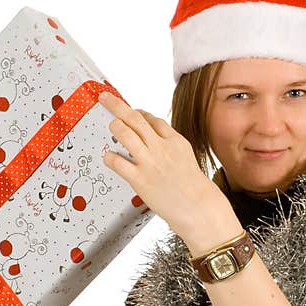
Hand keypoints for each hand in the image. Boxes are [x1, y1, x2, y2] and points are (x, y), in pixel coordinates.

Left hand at [97, 91, 222, 238]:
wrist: (200, 208)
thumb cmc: (194, 189)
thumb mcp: (187, 160)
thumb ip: (170, 150)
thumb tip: (155, 144)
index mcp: (175, 141)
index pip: (153, 119)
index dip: (139, 113)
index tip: (132, 112)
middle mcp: (161, 147)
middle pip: (135, 118)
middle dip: (117, 105)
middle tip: (105, 98)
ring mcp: (149, 162)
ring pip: (125, 133)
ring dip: (114, 126)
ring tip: (110, 125)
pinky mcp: (139, 179)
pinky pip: (118, 162)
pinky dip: (110, 157)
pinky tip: (108, 157)